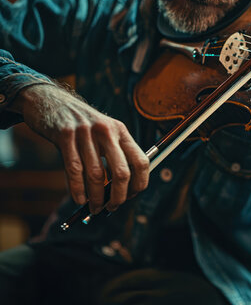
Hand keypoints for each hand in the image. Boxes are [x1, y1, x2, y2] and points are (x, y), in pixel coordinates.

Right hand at [9, 84, 148, 212]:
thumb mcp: (103, 133)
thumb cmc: (80, 125)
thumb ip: (114, 156)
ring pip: (96, 175)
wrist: (49, 101)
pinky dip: (77, 190)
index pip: (141, 161)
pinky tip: (79, 200)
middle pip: (121, 172)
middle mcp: (106, 130)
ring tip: (95, 208)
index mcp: (120, 131)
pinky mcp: (64, 136)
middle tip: (112, 208)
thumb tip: (122, 191)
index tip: (131, 196)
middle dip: (118, 196)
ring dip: (96, 198)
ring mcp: (85, 132)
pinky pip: (74, 170)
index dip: (139, 183)